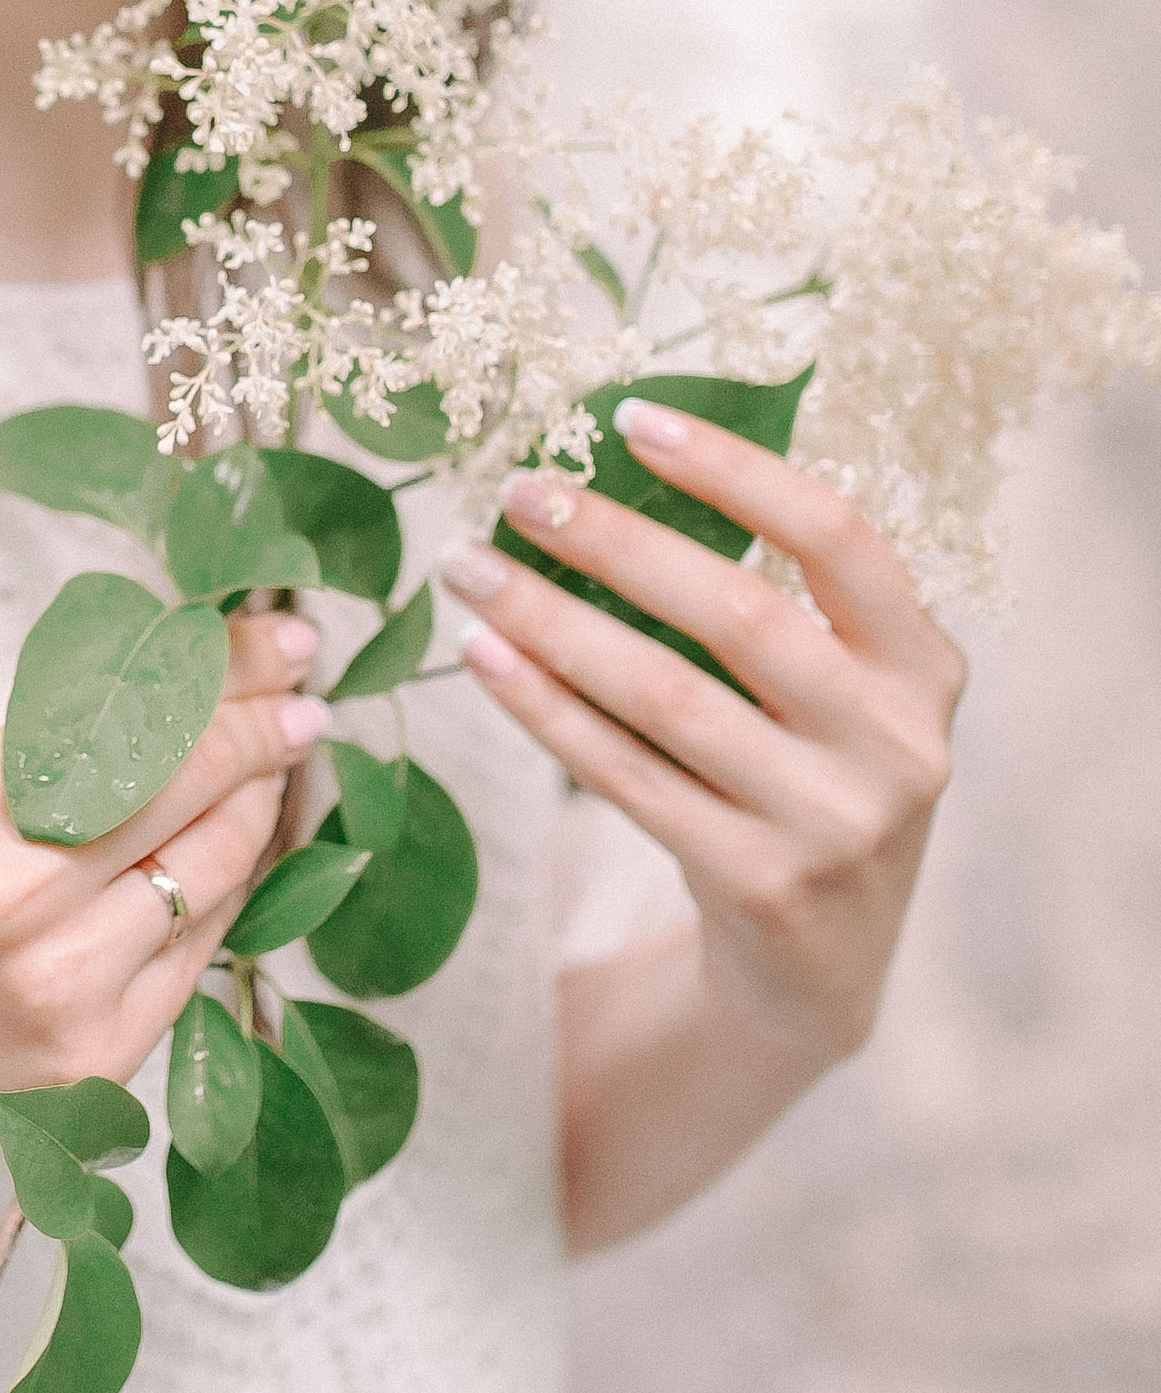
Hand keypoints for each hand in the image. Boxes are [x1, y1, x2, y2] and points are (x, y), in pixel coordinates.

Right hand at [0, 610, 325, 1169]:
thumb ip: (59, 745)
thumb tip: (190, 681)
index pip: (139, 715)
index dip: (232, 675)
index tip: (286, 645)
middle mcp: (22, 893)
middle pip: (191, 786)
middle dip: (264, 737)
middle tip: (304, 709)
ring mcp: (67, 988)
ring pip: (214, 874)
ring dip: (257, 816)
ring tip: (271, 782)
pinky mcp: (98, 1061)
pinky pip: (196, 959)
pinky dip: (221, 903)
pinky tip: (228, 870)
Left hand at [443, 399, 963, 1064]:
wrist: (818, 973)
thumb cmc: (804, 789)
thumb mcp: (835, 700)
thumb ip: (775, 610)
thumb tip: (615, 479)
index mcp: (923, 667)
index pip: (837, 536)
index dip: (737, 471)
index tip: (631, 418)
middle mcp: (895, 743)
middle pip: (738, 611)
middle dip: (615, 541)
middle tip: (519, 490)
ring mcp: (833, 822)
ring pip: (665, 695)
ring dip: (552, 622)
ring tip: (469, 570)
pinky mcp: (760, 886)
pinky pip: (626, 774)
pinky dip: (545, 709)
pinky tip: (484, 656)